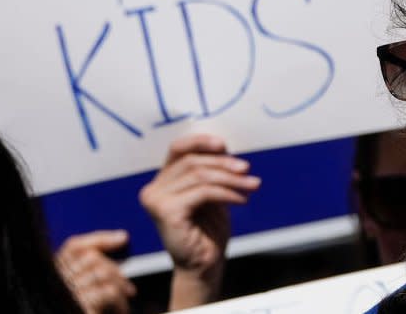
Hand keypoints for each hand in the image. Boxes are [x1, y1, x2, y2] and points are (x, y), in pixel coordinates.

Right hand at [56, 230, 135, 313]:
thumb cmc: (94, 310)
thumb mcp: (90, 291)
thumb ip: (95, 270)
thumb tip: (120, 237)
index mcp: (54, 278)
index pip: (74, 246)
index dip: (99, 239)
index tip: (123, 238)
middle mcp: (55, 284)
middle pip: (91, 258)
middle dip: (116, 270)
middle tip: (129, 289)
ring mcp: (65, 295)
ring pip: (102, 272)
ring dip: (120, 287)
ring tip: (125, 301)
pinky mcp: (78, 307)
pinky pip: (106, 291)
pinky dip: (119, 301)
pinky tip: (121, 311)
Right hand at [139, 133, 260, 308]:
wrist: (204, 264)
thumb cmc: (208, 230)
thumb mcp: (211, 192)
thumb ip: (210, 170)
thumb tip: (222, 146)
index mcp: (162, 181)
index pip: (177, 149)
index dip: (200, 142)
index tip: (224, 145)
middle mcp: (153, 189)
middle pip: (192, 161)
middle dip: (224, 164)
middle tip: (247, 170)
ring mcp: (156, 200)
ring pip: (200, 176)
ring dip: (231, 179)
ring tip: (252, 185)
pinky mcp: (166, 211)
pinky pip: (203, 192)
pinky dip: (227, 193)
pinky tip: (242, 200)